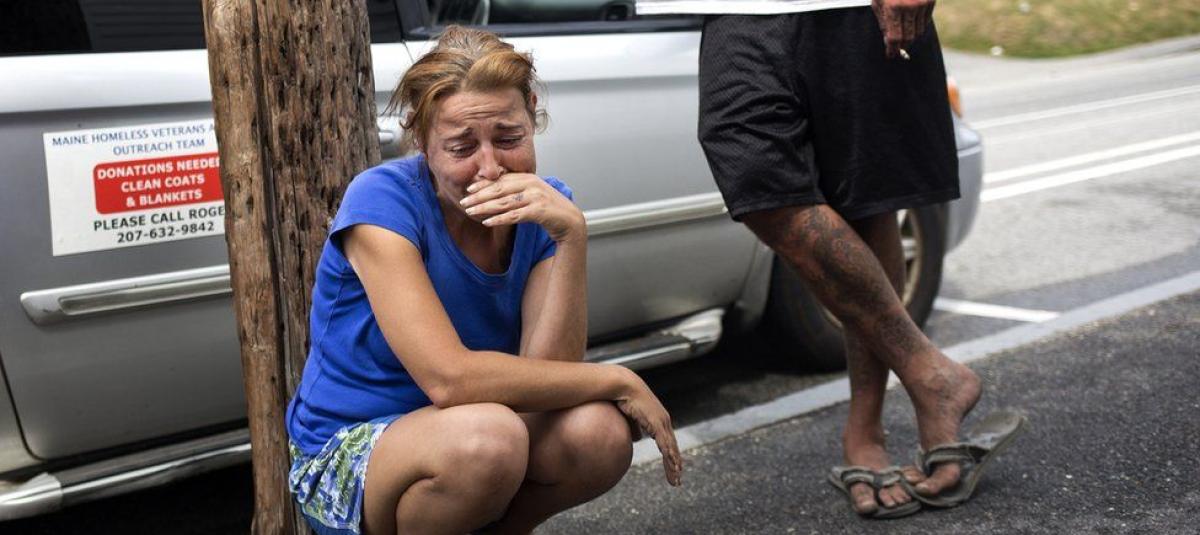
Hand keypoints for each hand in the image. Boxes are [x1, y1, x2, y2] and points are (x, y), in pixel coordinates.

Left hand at [460, 173, 585, 242]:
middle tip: (464, 202)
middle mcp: (531, 184)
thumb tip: (493, 190)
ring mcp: (536, 197)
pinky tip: (487, 222)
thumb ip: (516, 189)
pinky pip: (514, 215)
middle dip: (479, 196)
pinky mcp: (539, 211)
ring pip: (504, 202)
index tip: (468, 190)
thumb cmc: (548, 209)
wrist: (570, 221)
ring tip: (470, 212)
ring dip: (485, 208)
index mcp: (528, 177)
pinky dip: (499, 219)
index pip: (501, 179)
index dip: (483, 184)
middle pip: (499, 189)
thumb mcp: (532, 194)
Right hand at [615, 369, 683, 486]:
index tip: (673, 469)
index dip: (671, 456)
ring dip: (673, 464)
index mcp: (659, 420)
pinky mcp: (656, 422)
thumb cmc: (625, 398)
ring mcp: (661, 422)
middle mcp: (664, 421)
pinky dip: (668, 454)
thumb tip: (637, 440)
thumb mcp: (631, 418)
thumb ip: (636, 429)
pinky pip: (664, 442)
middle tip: (678, 480)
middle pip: (672, 447)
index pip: (667, 442)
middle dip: (675, 464)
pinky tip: (672, 464)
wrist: (623, 385)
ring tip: (676, 478)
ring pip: (670, 447)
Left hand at [871, 0, 934, 58]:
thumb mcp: (878, 3)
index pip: (895, 37)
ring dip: (910, 36)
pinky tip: (910, 21)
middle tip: (897, 47)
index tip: (890, 54)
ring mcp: (922, 4)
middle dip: (902, 45)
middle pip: (908, 37)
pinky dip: (918, 26)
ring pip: (919, 31)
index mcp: (893, 7)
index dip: (892, 49)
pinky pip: (926, 22)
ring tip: (903, 32)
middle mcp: (909, 6)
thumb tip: (888, 41)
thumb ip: (883, 22)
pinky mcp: (930, 1)